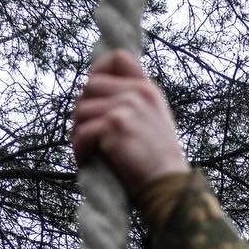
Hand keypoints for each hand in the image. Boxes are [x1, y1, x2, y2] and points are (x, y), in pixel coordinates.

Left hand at [71, 50, 188, 195]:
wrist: (170, 189)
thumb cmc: (159, 168)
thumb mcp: (155, 125)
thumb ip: (134, 106)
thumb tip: (97, 100)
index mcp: (148, 90)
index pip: (117, 58)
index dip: (98, 69)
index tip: (91, 91)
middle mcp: (138, 93)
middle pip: (90, 86)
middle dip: (82, 111)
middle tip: (84, 134)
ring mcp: (127, 108)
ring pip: (82, 110)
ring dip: (78, 133)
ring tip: (85, 151)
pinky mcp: (115, 126)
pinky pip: (83, 133)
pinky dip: (80, 150)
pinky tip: (86, 162)